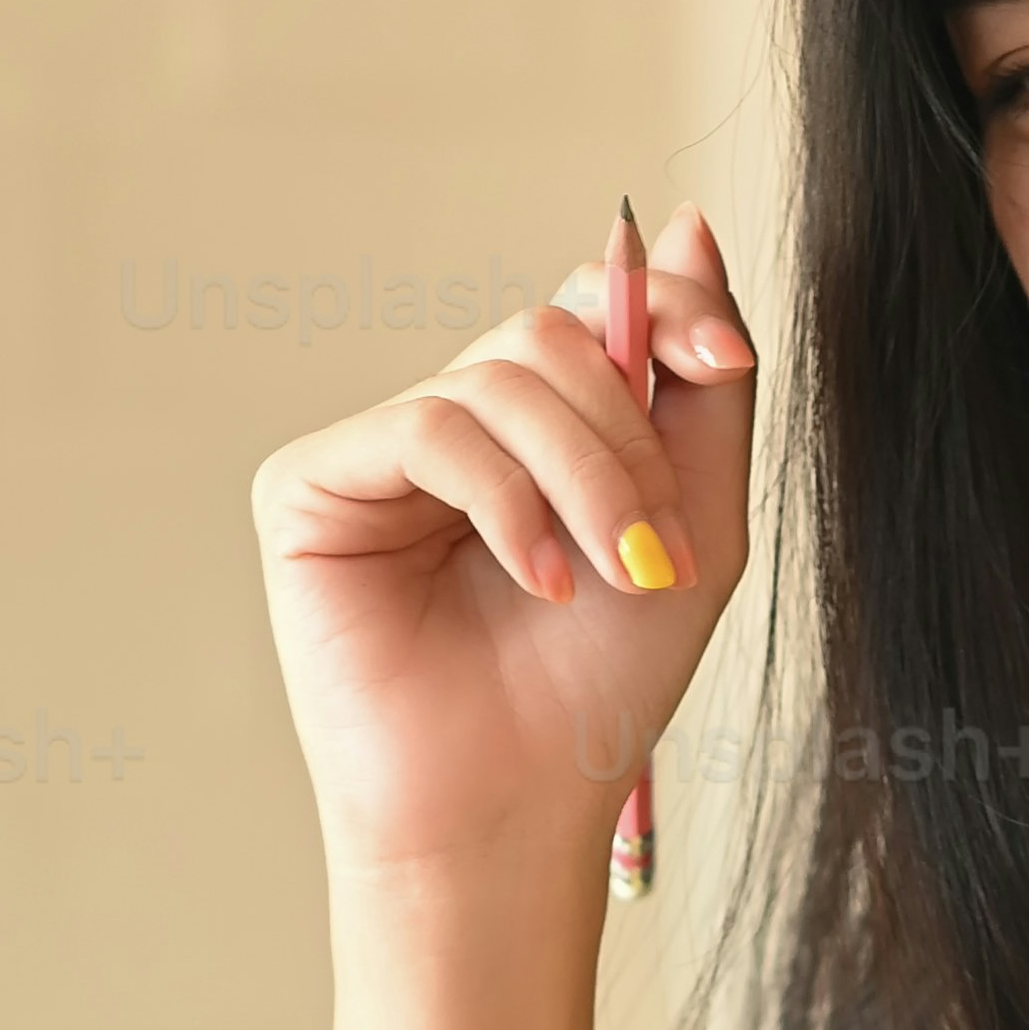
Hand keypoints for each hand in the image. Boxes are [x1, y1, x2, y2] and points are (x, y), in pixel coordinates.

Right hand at [252, 203, 755, 889]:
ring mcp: (376, 452)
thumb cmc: (597, 687)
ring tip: (604, 578)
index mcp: (535, 429)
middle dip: (628, 436)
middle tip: (655, 549)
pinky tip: (538, 578)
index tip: (720, 359)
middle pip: (550, 335)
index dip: (660, 309)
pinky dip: (505, 499)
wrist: (517, 806)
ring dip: (584, 477)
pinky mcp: (309, 486)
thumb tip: (690, 223)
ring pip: (499, 377)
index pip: (588, 306)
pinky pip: (428, 427)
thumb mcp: (695, 521)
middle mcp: (452, 425)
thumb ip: (705, 381)